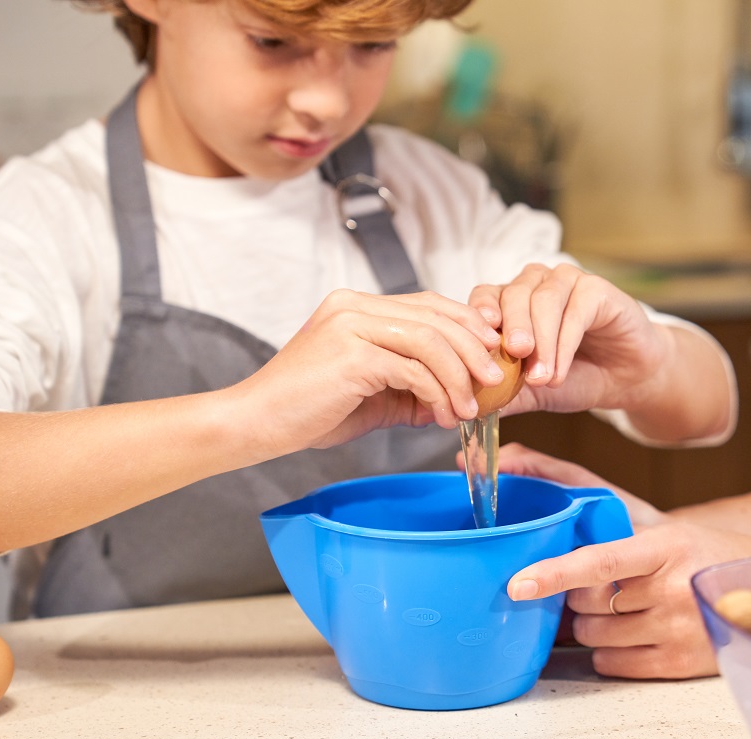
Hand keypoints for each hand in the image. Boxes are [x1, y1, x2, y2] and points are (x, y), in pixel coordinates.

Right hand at [227, 288, 508, 458]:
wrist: (256, 424)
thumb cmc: (309, 410)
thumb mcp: (372, 394)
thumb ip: (412, 388)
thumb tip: (458, 398)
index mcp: (357, 306)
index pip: (428, 303)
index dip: (467, 325)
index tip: (492, 352)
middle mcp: (354, 306)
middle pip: (436, 317)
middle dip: (474, 349)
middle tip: (495, 381)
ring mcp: (351, 326)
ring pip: (431, 341)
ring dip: (460, 376)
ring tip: (472, 407)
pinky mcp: (352, 355)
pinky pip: (413, 368)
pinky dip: (437, 393)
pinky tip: (445, 415)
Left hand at [467, 263, 672, 415]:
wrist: (626, 380)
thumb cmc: (576, 377)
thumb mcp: (533, 391)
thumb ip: (504, 396)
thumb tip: (469, 412)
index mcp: (512, 300)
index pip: (486, 296)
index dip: (479, 313)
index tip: (478, 340)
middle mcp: (537, 284)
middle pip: (514, 294)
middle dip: (513, 327)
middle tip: (515, 355)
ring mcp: (567, 282)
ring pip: (545, 300)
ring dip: (542, 340)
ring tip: (541, 377)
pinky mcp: (597, 289)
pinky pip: (577, 309)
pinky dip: (565, 342)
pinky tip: (561, 372)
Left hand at [493, 443, 742, 677]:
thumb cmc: (707, 556)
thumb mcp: (670, 533)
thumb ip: (617, 536)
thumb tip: (554, 532)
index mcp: (665, 547)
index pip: (599, 562)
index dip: (554, 573)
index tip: (518, 583)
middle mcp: (671, 589)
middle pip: (587, 603)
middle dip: (581, 597)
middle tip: (604, 590)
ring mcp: (677, 629)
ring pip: (593, 635)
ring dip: (594, 625)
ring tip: (625, 611)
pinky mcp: (679, 663)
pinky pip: (612, 663)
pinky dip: (608, 652)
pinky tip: (632, 635)